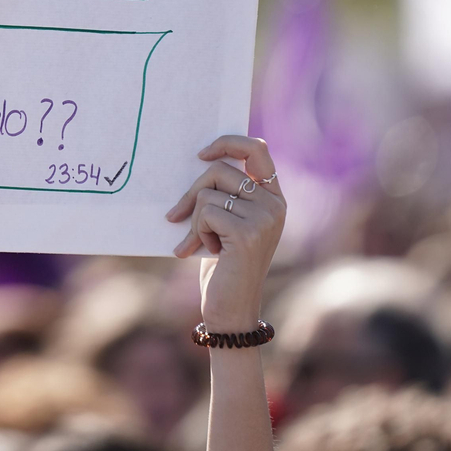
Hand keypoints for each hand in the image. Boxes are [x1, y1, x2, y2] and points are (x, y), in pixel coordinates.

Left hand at [164, 135, 285, 331]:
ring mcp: (265, 218)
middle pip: (220, 170)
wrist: (231, 308)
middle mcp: (274, 204)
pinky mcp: (248, 233)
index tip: (202, 154)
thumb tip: (200, 159)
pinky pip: (206, 212)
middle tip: (176, 215)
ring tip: (200, 241)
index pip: (257, 149)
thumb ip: (224, 194)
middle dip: (192, 192)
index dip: (228, 143)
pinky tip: (206, 251)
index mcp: (273, 197)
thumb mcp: (226, 223)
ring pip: (208, 193)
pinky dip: (196, 231)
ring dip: (194, 219)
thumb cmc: (223, 263)